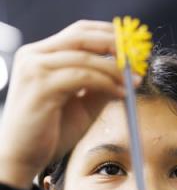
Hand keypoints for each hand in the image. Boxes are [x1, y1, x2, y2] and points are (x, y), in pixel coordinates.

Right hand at [0, 20, 137, 189]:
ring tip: (134, 83)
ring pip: (85, 57)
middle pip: (81, 35)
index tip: (134, 48)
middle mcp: (35, 56)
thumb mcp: (82, 105)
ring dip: (115, 69)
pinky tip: (122, 94)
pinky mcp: (41, 86)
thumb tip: (127, 76)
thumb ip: (100, 87)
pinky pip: (82, 77)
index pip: (79, 32)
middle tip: (138, 58)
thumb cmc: (51, 133)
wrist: (24, 157)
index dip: (109, 35)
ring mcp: (35, 69)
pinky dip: (107, 84)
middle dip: (115, 44)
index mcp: (42, 56)